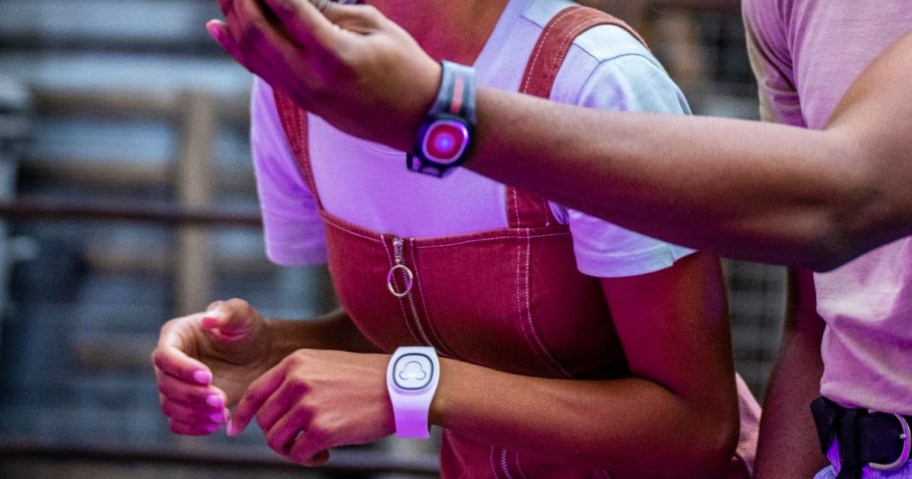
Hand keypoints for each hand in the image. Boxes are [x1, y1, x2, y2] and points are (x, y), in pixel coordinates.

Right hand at [151, 298, 272, 434]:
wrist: (259, 355)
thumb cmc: (248, 329)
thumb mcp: (242, 315)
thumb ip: (228, 312)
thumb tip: (208, 318)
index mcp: (175, 336)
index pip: (165, 356)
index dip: (182, 369)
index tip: (208, 376)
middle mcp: (169, 363)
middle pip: (166, 385)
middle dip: (192, 395)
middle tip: (221, 399)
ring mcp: (176, 385)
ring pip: (170, 406)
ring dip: (194, 414)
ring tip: (222, 413)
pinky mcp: (186, 405)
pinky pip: (178, 423)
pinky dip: (194, 427)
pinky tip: (217, 423)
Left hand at [206, 0, 439, 151]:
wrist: (419, 120)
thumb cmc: (406, 66)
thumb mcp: (376, 27)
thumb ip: (331, 9)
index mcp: (335, 55)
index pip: (286, 8)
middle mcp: (311, 78)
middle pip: (256, 29)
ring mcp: (303, 94)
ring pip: (251, 52)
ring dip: (233, 16)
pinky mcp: (302, 102)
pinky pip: (259, 71)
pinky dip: (235, 47)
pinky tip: (218, 26)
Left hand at [227, 349, 392, 465]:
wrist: (403, 387)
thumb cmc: (368, 379)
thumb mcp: (326, 365)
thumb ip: (297, 380)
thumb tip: (272, 409)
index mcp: (296, 363)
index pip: (255, 392)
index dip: (242, 415)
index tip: (235, 429)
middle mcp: (297, 381)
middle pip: (264, 420)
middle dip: (276, 435)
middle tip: (298, 441)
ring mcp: (308, 405)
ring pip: (276, 440)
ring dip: (292, 449)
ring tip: (313, 447)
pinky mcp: (322, 429)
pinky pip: (298, 454)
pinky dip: (308, 459)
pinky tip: (326, 454)